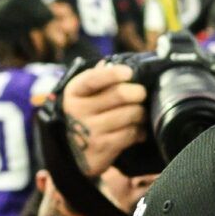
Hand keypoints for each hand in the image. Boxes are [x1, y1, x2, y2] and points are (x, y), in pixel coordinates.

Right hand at [59, 63, 146, 179]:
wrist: (73, 152)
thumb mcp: (83, 96)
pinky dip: (140, 131)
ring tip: (140, 114)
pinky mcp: (103, 148)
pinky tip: (138, 130)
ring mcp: (90, 130)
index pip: (94, 78)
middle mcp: (79, 110)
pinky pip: (132, 133)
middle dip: (138, 93)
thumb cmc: (84, 116)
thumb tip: (108, 63)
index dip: (114, 74)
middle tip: (141, 94)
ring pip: (130, 114)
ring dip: (141, 114)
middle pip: (120, 95)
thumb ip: (96, 79)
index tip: (129, 73)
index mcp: (74, 92)